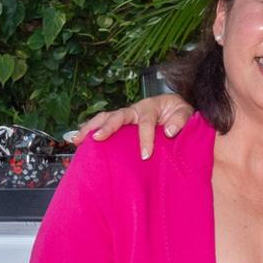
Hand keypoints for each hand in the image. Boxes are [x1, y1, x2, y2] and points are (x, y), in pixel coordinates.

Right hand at [73, 95, 193, 157]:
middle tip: (97, 138)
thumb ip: (180, 120)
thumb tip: (169, 131)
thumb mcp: (185, 112)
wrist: (177, 108)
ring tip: (77, 139)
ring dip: (90, 127)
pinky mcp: (121, 123)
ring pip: (105, 118)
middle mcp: (135, 110)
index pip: (146, 123)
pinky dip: (90, 131)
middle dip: (107, 127)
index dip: (145, 139)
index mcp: (150, 107)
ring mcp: (126, 116)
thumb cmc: (179, 111)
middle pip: (117, 116)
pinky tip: (79, 141)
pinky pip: (104, 124)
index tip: (145, 155)